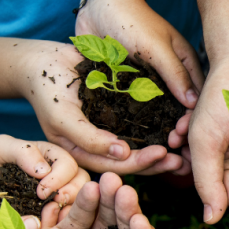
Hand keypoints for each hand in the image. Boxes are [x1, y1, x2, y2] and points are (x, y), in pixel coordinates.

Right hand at [14, 41, 180, 174]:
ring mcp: (112, 129)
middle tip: (183, 159)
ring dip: (165, 146)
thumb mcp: (62, 117)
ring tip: (186, 145)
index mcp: (87, 154)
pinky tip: (178, 121)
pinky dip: (160, 124)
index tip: (163, 154)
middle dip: (159, 162)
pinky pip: (143, 122)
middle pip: (134, 160)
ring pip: (142, 143)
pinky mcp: (121, 110)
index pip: (117, 167)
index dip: (141, 163)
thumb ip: (88, 138)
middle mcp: (102, 146)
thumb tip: (122, 153)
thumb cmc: (46, 90)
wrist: (42, 61)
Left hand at [75, 0, 203, 174]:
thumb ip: (174, 73)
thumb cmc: (132, 21)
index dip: (195, 122)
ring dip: (160, 137)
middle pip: (179, 114)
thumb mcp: (156, 47)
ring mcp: (149, 86)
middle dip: (179, 135)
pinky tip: (136, 146)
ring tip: (159, 155)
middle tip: (175, 153)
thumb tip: (193, 104)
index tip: (187, 139)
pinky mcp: (129, 90)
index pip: (197, 100)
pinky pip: (137, 113)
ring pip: (159, 118)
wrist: (98, 6)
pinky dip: (139, 129)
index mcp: (184, 67)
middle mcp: (170, 80)